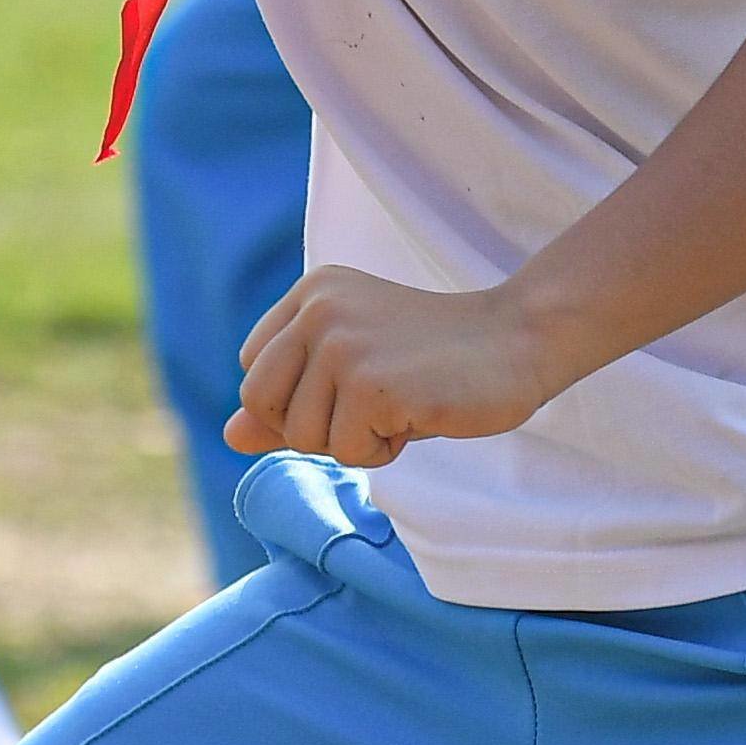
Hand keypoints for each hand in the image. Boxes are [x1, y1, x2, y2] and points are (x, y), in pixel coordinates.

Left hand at [224, 266, 565, 471]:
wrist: (516, 342)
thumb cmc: (433, 362)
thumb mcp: (352, 373)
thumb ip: (289, 401)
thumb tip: (229, 436)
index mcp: (310, 293)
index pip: (254, 375)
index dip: (297, 402)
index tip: (354, 386)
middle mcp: (318, 309)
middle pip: (264, 404)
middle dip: (314, 426)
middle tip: (372, 405)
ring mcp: (343, 343)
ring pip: (305, 436)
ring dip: (355, 441)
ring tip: (402, 404)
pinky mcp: (372, 383)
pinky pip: (347, 451)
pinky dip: (383, 450)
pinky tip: (419, 413)